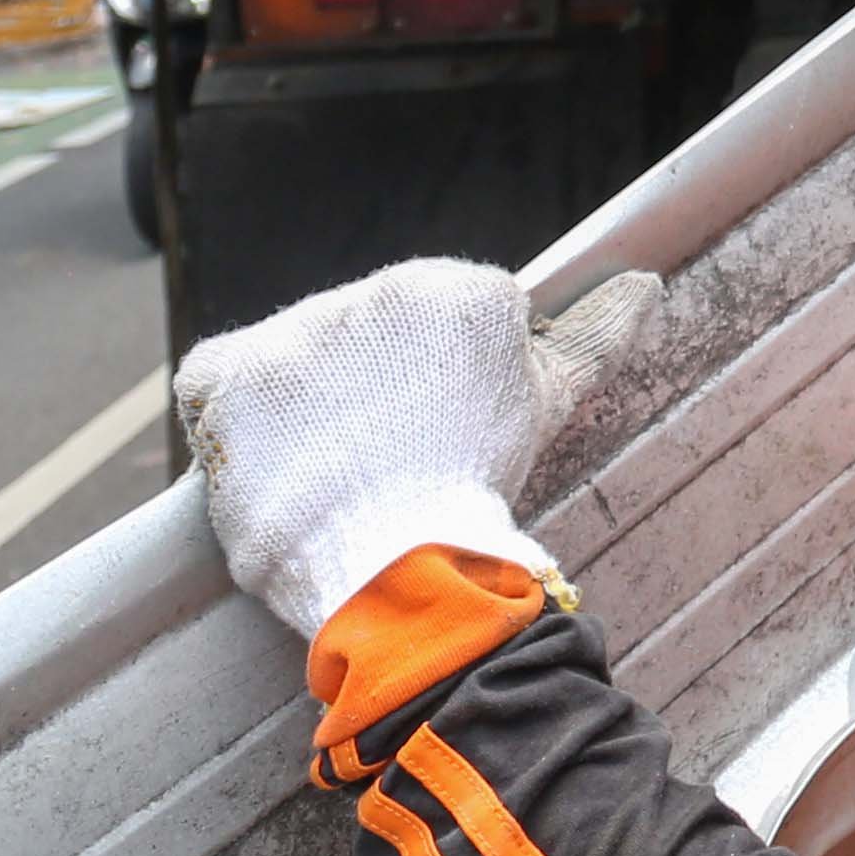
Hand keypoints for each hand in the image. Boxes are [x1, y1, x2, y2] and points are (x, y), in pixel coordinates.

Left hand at [177, 256, 556, 635]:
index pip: (418, 316)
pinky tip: (269, 463)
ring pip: (285, 356)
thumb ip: (593, 331)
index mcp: (452, 289)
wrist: (401, 571)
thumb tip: (643, 284)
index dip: (419, 380)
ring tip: (325, 473)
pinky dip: (227, 421)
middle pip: (351, 332)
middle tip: (375, 461)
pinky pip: (211, 383)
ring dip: (295, 408)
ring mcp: (293, 333)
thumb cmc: (477, 488)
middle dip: (356, 389)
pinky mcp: (227, 375)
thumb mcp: (549, 402)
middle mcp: (371, 292)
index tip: (426, 432)